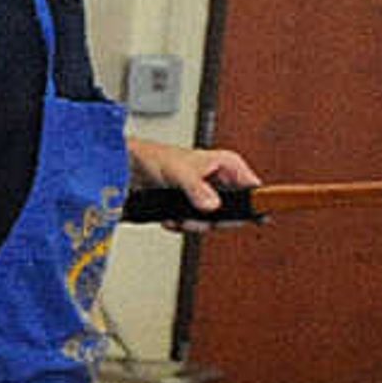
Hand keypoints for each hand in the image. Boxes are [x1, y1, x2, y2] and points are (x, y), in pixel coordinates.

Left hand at [131, 139, 257, 213]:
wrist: (125, 167)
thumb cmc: (153, 157)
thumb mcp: (179, 172)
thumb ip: (197, 189)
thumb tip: (212, 206)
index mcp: (227, 165)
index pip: (253, 188)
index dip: (255, 205)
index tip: (253, 218)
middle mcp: (219, 180)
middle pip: (234, 211)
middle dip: (214, 220)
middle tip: (201, 220)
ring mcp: (205, 196)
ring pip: (213, 221)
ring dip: (194, 224)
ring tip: (179, 219)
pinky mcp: (189, 208)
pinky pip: (194, 224)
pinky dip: (181, 225)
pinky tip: (170, 220)